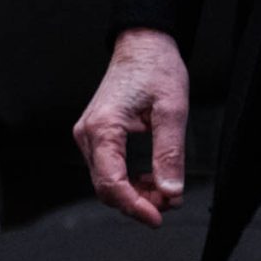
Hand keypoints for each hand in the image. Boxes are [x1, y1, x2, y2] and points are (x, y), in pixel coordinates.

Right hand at [75, 28, 189, 225]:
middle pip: (106, 187)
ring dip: (134, 193)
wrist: (143, 43)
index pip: (111, 183)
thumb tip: (170, 190)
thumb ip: (170, 152)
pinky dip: (128, 180)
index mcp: (103, 127)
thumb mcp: (172, 109)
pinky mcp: (96, 133)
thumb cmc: (155, 67)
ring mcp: (89, 133)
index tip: (157, 217)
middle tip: (169, 202)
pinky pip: (107, 168)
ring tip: (164, 191)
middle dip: (138, 202)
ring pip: (106, 181)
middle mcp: (88, 133)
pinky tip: (150, 179)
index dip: (134, 207)